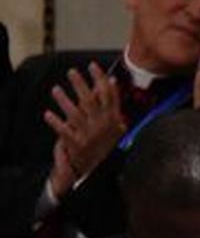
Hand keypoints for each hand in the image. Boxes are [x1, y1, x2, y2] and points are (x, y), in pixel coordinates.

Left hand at [44, 62, 123, 196]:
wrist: (97, 170)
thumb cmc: (103, 143)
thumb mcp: (114, 123)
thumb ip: (112, 102)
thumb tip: (112, 81)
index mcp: (113, 120)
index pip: (108, 95)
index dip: (100, 80)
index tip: (93, 67)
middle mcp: (102, 126)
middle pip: (91, 101)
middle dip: (81, 85)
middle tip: (72, 73)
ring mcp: (89, 135)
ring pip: (76, 114)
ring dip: (65, 101)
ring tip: (56, 90)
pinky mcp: (76, 144)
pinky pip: (64, 131)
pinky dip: (56, 123)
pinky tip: (48, 114)